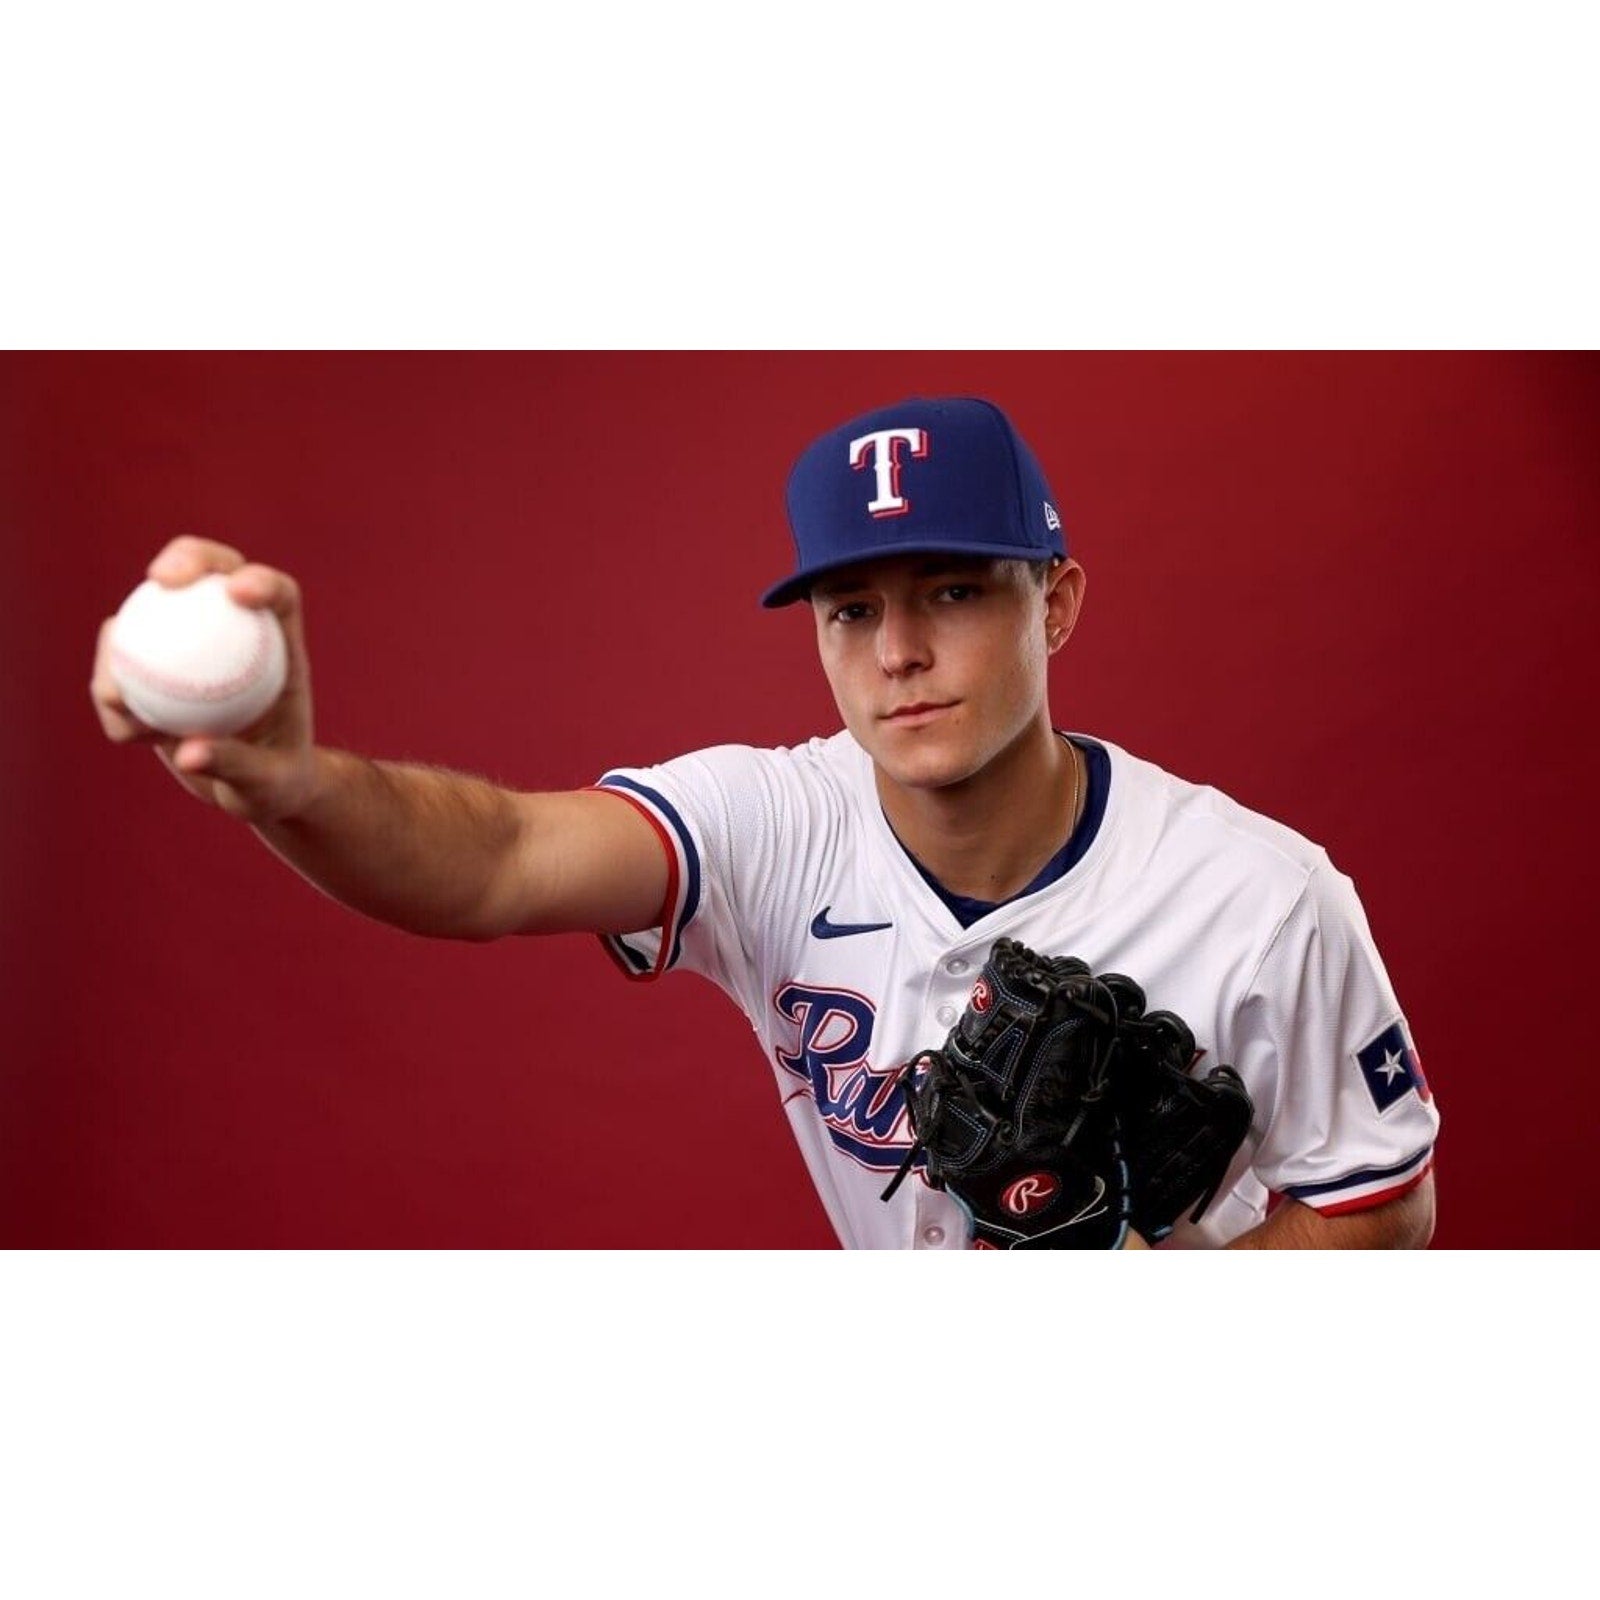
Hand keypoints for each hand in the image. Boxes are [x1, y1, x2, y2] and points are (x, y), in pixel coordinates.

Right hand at [92, 537, 319, 824]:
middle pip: (213, 574)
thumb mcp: (268, 785)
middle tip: (160, 578)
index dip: (261, 580)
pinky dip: (113, 694)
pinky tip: (128, 734)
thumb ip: (235, 766)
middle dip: (187, 558)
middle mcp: (235, 634)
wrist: (253, 792)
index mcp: (280, 648)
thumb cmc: (276, 785)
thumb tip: (188, 752)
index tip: (239, 592)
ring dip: (123, 645)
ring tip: (121, 701)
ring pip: (150, 612)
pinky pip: (120, 665)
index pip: (278, 596)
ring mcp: (190, 645)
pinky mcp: (152, 667)